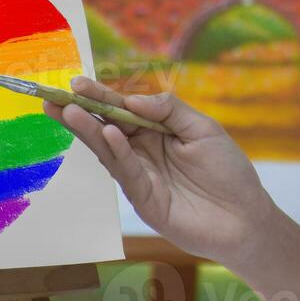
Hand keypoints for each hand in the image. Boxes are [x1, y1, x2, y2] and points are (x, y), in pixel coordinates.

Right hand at [45, 75, 270, 263]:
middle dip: (80, 113)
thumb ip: (170, 110)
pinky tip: (108, 133)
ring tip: (70, 111)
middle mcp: (144, 152)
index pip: (122, 110)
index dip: (101, 96)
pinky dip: (117, 151)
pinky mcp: (144, 199)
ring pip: (109, 150)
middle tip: (54, 98)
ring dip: (89, 130)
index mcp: (157, 132)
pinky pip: (127, 171)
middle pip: (107, 128)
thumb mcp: (204, 129)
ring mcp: (141, 177)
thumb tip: (133, 98)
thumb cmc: (228, 171)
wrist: (245, 218)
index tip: (76, 83)